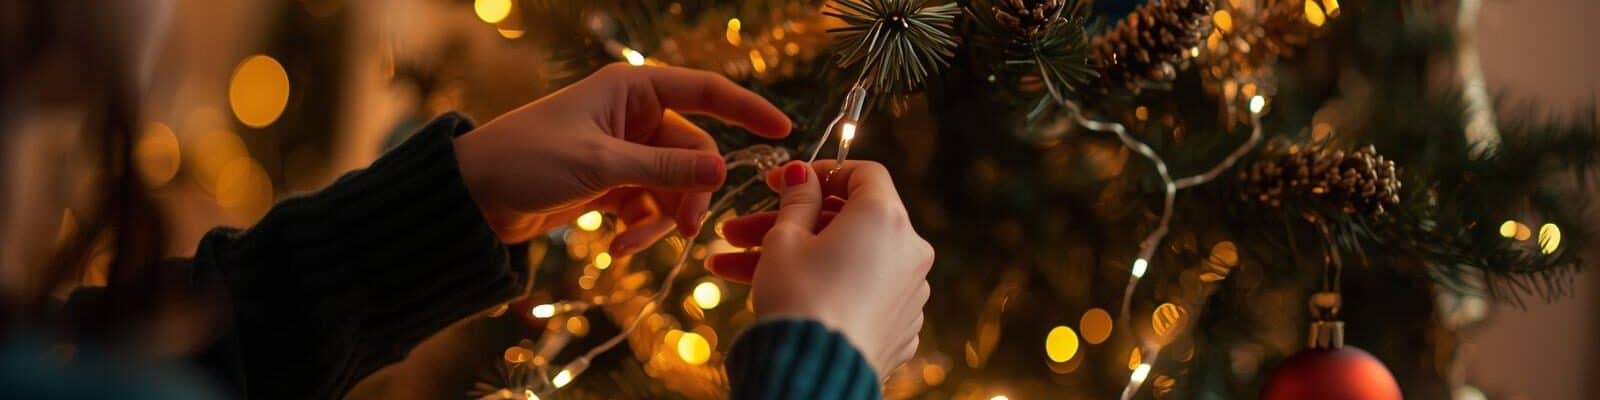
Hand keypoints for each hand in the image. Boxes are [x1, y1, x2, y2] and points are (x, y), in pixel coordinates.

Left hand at [452, 64, 790, 250]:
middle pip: (693, 154)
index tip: (784, 132)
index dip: (748, 110)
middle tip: (687, 227)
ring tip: (631, 244)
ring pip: (673, 187)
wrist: (472, 196)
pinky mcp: (612, 184)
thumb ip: (664, 172)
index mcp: (633, 89)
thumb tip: (722, 176)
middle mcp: (634, 116)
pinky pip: (649, 207)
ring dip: (661, 219)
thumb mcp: (600, 165)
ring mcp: (624, 152)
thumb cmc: (527, 160)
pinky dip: (640, 229)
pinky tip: (615, 247)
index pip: (707, 91)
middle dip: (690, 193)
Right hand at [708, 160, 932, 378]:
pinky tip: (773, 296)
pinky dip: (823, 288)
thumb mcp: (785, 240)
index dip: (820, 173)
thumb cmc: (798, 299)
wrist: (813, 375)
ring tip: (728, 268)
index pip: (864, 173)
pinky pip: (858, 294)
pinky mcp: (899, 327)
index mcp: (886, 218)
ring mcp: (908, 293)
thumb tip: (802, 175)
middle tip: (738, 232)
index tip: (782, 182)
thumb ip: (797, 200)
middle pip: (846, 223)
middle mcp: (909, 252)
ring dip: (793, 259)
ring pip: (846, 261)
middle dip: (788, 225)